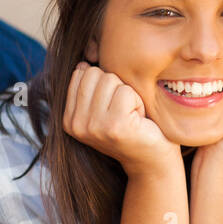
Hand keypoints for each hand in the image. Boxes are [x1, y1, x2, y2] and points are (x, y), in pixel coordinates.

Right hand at [64, 62, 179, 176]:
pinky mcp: (114, 126)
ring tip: (132, 116)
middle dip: (117, 87)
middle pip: (96, 74)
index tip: (113, 108)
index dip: (105, 84)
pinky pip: (126, 91)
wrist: (153, 160)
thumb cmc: (133, 128)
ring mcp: (93, 127)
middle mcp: (76, 124)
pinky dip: (138, 102)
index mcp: (69, 118)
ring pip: (111, 80)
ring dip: (128, 95)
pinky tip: (139, 120)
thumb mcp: (104, 107)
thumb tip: (83, 62)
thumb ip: (90, 87)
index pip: (81, 74)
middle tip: (125, 112)